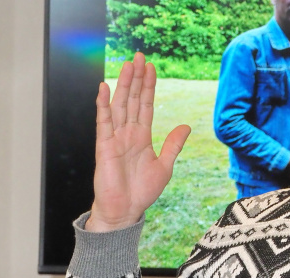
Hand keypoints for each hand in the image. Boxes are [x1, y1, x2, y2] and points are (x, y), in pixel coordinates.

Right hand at [86, 52, 190, 231]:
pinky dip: (103, 105)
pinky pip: (103, 121)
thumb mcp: (165, 166)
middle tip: (140, 55)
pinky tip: (104, 88)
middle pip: (132, 99)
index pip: (146, 105)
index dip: (149, 86)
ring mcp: (115, 138)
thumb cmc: (142, 191)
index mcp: (142, 136)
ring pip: (119, 105)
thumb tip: (186, 126)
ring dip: (123, 84)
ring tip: (128, 64)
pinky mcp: (104, 146)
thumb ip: (173, 145)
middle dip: (136, 78)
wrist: (126, 210)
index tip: (152, 67)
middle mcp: (127, 133)